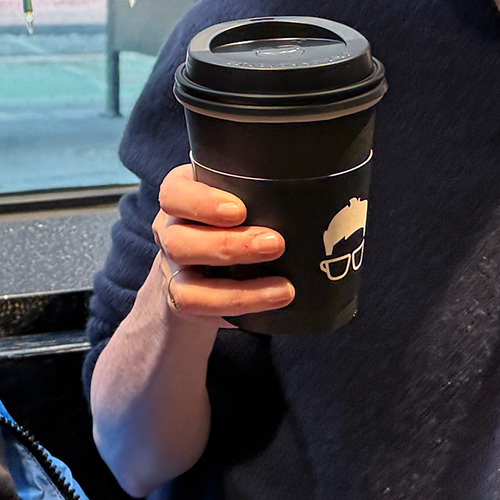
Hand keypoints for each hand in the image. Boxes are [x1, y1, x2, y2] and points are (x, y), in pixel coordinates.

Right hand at [151, 164, 291, 324]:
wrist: (210, 261)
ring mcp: (174, 272)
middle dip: (228, 245)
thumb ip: (263, 188)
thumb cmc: (240, 214)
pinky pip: (202, 312)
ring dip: (237, 289)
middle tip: (276, 244)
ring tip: (284, 287)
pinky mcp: (185, 302)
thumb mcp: (243, 191)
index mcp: (180, 197)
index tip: (240, 210)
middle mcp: (170, 233)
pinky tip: (274, 301)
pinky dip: (240, 307)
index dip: (202, 203)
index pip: (174, 193)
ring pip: (185, 286)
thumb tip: (329, 192)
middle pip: (178, 240)